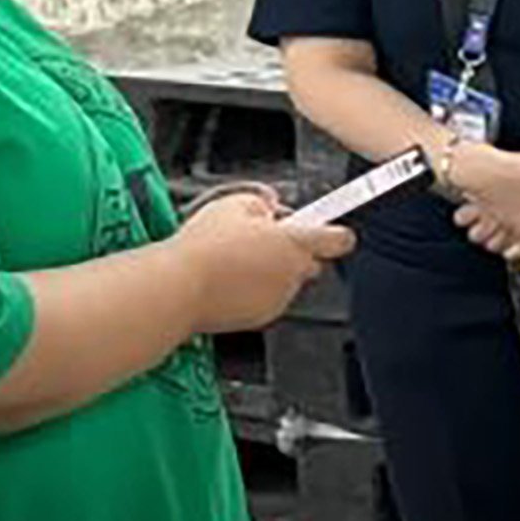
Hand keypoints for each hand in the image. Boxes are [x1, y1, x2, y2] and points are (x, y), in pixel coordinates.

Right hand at [169, 190, 354, 332]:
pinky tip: (229, 280)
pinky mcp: (260, 317)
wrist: (180, 288)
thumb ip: (262, 203)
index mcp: (296, 243)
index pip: (339, 239)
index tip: (331, 229)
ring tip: (236, 260)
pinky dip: (254, 291)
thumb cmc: (204, 248)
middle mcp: (294, 274)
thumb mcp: (235, 203)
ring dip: (271, 271)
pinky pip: (267, 299)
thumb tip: (270, 207)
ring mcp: (279, 298)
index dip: (335, 233)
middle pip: (311, 261)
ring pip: (286, 281)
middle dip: (294, 252)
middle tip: (265, 240)